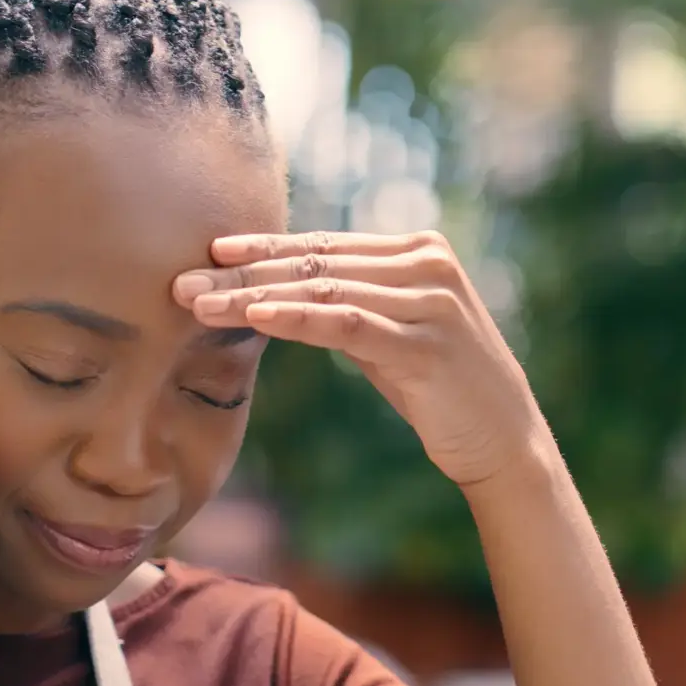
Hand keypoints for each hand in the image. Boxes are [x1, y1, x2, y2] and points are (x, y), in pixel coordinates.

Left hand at [175, 230, 547, 489]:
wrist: (504, 440)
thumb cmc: (439, 388)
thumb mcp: (389, 333)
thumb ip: (347, 303)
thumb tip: (274, 289)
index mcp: (417, 250)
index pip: (324, 244)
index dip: (264, 247)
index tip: (210, 252)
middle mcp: (427, 263)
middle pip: (316, 263)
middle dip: (243, 272)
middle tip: (182, 281)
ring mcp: (432, 300)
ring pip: (323, 290)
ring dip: (253, 296)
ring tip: (199, 305)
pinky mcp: (427, 342)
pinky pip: (348, 323)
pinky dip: (297, 318)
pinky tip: (255, 317)